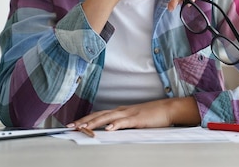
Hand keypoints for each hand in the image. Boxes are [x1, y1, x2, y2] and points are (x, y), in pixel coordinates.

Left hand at [66, 97, 200, 130]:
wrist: (168, 109)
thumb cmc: (152, 116)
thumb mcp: (134, 120)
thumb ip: (122, 124)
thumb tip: (109, 130)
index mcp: (120, 111)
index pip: (98, 115)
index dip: (85, 119)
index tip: (73, 124)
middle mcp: (121, 111)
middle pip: (99, 115)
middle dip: (84, 121)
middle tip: (70, 126)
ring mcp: (129, 114)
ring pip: (108, 117)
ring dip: (94, 123)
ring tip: (83, 128)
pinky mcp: (138, 119)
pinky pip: (125, 122)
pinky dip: (116, 125)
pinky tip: (108, 129)